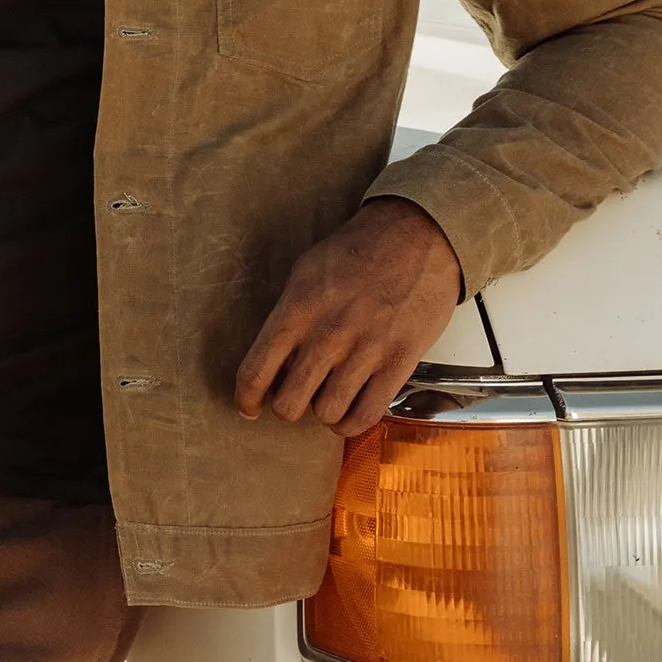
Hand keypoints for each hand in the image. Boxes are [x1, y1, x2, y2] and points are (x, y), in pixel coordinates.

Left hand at [235, 198, 462, 436]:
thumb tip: (274, 361)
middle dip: (286, 408)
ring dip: (322, 414)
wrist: (416, 238)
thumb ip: (287, 316)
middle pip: (289, 403)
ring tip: (324, 400)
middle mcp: (327, 334)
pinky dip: (352, 423)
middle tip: (293, 398)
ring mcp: (365, 351)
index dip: (246, 399)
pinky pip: (367, 414)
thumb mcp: (305, 272)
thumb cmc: (357, 252)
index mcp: (296, 309)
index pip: (255, 371)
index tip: (248, 407)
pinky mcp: (399, 363)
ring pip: (327, 413)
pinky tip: (348, 412)